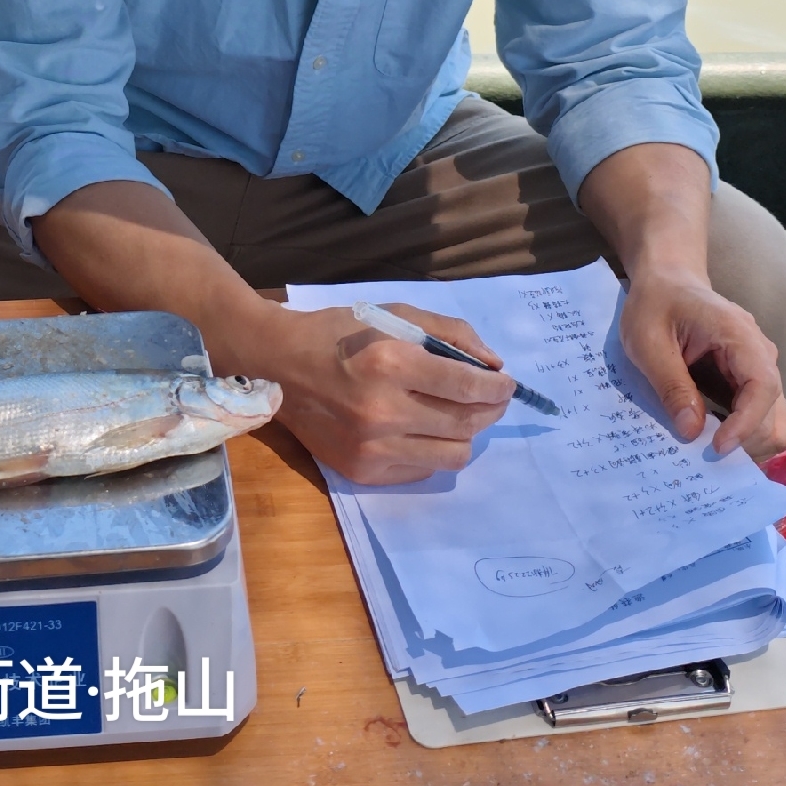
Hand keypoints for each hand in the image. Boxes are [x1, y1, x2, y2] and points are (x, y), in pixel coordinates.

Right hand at [216, 300, 514, 483]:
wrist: (279, 365)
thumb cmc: (339, 333)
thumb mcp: (394, 315)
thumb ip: (449, 334)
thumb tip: (493, 366)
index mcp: (391, 364)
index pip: (467, 387)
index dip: (498, 388)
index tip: (506, 383)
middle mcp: (382, 412)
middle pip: (466, 424)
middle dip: (490, 410)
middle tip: (491, 398)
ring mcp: (371, 447)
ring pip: (452, 455)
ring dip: (465, 435)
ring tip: (458, 416)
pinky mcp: (362, 471)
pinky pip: (422, 470)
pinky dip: (432, 450)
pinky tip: (421, 429)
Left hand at [618, 267, 785, 459]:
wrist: (667, 282)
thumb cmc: (655, 304)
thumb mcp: (647, 341)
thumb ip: (671, 384)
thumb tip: (691, 432)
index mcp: (739, 335)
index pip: (763, 386)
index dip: (746, 423)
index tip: (716, 447)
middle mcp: (761, 354)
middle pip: (775, 414)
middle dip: (746, 442)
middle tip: (704, 457)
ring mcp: (759, 370)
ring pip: (774, 422)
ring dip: (748, 445)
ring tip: (708, 454)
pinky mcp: (749, 384)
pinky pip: (759, 418)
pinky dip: (742, 436)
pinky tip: (711, 440)